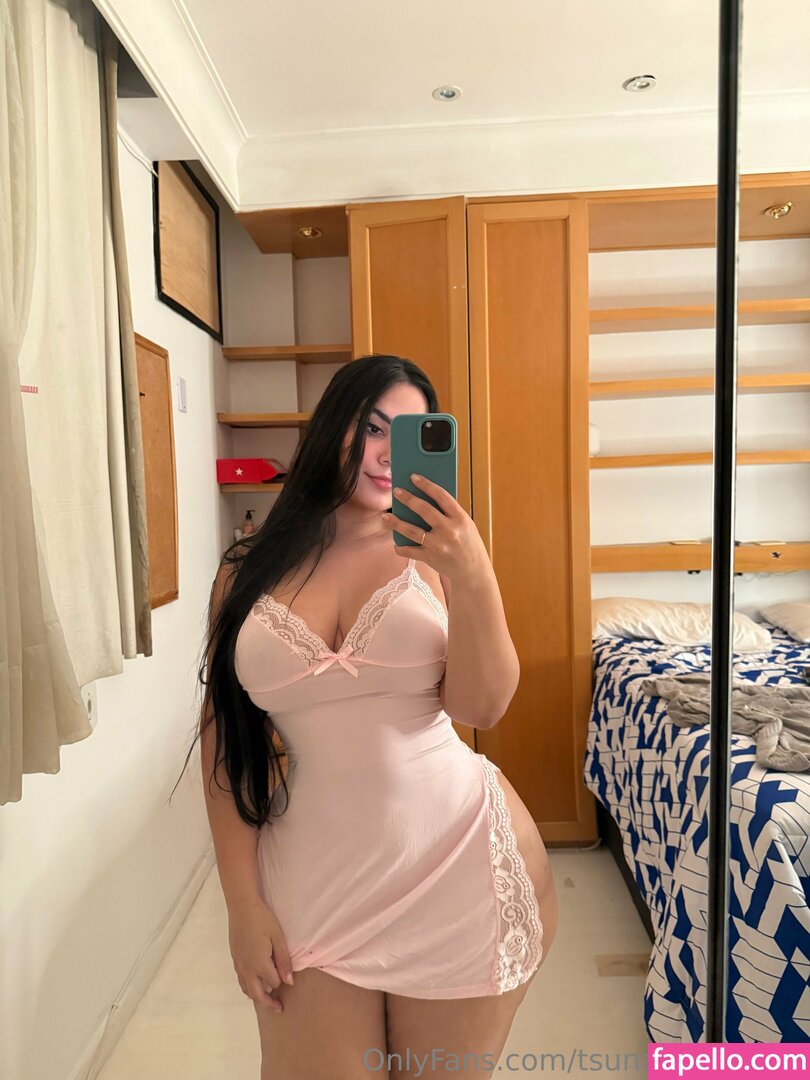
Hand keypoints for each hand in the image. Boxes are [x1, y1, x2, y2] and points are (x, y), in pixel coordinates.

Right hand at [228, 895, 293, 1013]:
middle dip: (268, 1003)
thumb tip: (289, 982)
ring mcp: (239, 965)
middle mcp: (247, 969)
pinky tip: (255, 983)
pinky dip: (248, 987)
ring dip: (257, 996)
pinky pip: (241, 981)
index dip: (282, 981)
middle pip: (257, 995)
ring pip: (246, 989)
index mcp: (260, 964)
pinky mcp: (234, 960)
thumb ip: (283, 961)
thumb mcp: (278, 938)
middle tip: (279, 1009)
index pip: (274, 983)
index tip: (289, 979)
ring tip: (267, 998)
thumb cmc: (263, 920)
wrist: (241, 908)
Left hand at [382, 473, 489, 584]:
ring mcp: (438, 545)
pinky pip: (410, 551)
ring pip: (412, 531)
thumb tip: (425, 498)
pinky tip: (396, 543)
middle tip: (396, 491)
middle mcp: (449, 531)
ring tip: (385, 516)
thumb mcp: (466, 525)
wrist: (473, 572)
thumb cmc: (469, 544)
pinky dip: (401, 548)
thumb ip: (449, 513)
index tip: (414, 477)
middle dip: (408, 499)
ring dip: (396, 523)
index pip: (441, 496)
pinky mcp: (430, 558)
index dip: (426, 485)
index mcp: (460, 519)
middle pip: (424, 510)